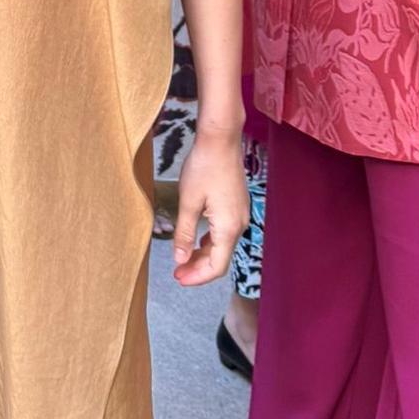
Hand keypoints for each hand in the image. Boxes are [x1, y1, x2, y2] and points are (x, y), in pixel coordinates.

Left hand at [172, 135, 247, 286]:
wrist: (221, 140)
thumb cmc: (204, 167)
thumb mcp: (188, 202)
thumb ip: (185, 233)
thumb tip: (180, 258)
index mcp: (228, 228)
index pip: (216, 266)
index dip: (197, 277)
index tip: (178, 278)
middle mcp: (239, 225)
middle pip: (221, 258)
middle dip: (199, 268)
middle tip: (177, 272)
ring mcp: (241, 215)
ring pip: (223, 245)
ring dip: (204, 255)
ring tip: (183, 259)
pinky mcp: (237, 206)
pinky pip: (225, 232)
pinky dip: (211, 241)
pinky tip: (197, 240)